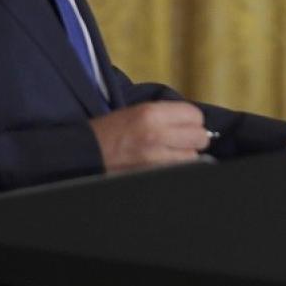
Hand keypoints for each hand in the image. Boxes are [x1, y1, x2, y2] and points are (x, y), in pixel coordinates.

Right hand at [89, 100, 210, 172]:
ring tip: (171, 152)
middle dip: (194, 138)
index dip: (192, 120)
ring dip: (186, 155)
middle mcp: (156, 135)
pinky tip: (165, 163)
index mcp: (151, 114)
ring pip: (192, 157)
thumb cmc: (111, 130)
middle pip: (199, 137)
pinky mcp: (152, 175)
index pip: (194, 115)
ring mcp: (155, 158)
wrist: (86, 152)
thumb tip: (194, 121)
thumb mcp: (138, 111)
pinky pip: (179, 171)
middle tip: (183, 139)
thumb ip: (166, 114)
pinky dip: (176, 168)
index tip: (186, 123)